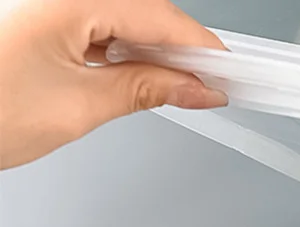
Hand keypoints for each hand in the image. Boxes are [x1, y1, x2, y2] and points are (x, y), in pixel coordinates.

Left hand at [0, 0, 227, 169]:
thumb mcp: (80, 106)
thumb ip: (146, 90)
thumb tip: (194, 88)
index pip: (158, 15)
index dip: (200, 48)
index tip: (228, 73)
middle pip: (140, 9)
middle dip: (177, 49)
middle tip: (207, 87)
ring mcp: (43, 1)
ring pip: (118, 15)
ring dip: (148, 51)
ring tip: (174, 89)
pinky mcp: (35, 15)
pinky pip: (91, 21)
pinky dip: (118, 48)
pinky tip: (135, 74)